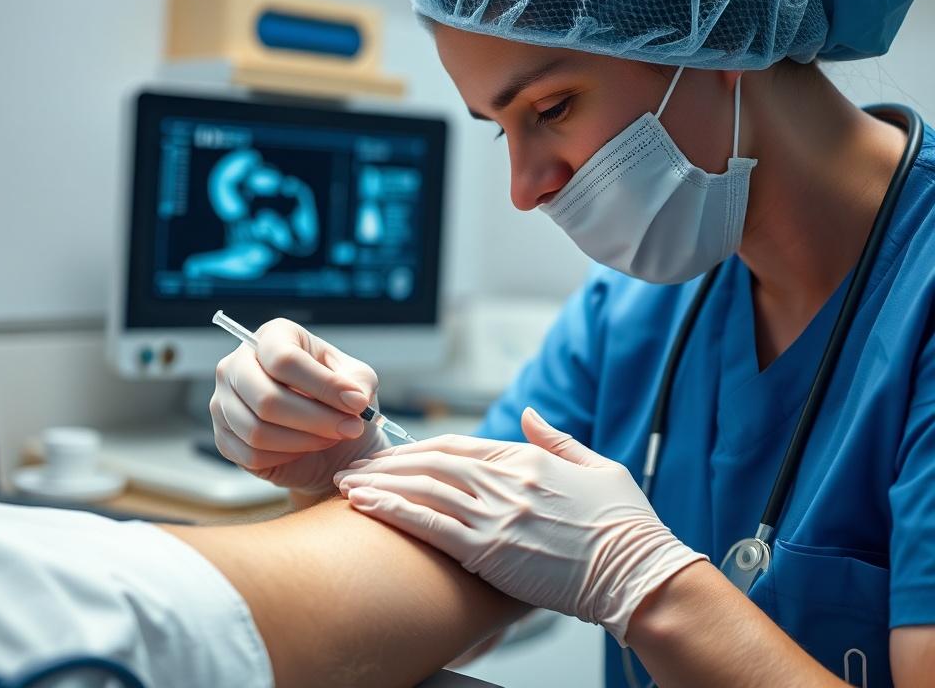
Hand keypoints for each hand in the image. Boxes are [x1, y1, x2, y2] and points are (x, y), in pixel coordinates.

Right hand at [210, 318, 389, 496]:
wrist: (326, 438)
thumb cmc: (337, 399)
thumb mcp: (358, 381)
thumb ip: (358, 384)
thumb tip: (353, 398)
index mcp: (272, 337)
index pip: (284, 359)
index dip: (323, 384)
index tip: (357, 403)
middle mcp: (237, 363)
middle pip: (267, 398)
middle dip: (316, 419)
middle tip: (350, 428)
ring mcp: (223, 401)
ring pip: (258, 430)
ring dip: (305, 440)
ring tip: (332, 438)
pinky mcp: (222, 436)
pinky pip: (251, 454)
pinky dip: (287, 457)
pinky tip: (307, 449)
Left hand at [333, 408, 705, 642]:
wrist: (640, 574)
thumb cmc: (626, 526)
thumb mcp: (598, 466)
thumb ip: (557, 438)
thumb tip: (531, 412)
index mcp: (528, 458)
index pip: (458, 446)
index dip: (417, 450)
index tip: (392, 457)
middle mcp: (507, 480)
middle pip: (431, 463)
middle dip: (387, 465)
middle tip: (355, 469)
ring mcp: (497, 513)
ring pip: (423, 488)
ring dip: (379, 485)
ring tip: (347, 486)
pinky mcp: (491, 549)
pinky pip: (431, 525)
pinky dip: (394, 512)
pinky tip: (367, 507)